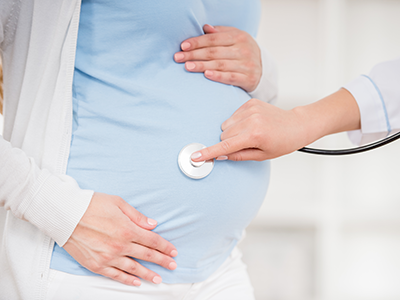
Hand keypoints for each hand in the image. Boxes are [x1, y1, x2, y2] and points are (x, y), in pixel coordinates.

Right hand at [63, 192, 177, 285]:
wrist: (65, 214)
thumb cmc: (90, 205)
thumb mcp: (118, 203)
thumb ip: (137, 216)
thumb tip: (152, 224)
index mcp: (128, 229)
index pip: (152, 240)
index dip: (165, 247)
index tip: (173, 252)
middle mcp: (120, 245)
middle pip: (147, 255)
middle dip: (162, 261)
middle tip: (172, 265)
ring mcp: (108, 257)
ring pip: (134, 268)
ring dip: (148, 274)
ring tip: (158, 279)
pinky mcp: (96, 264)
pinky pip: (115, 275)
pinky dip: (127, 279)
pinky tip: (136, 282)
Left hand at [174, 24, 261, 91]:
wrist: (263, 71)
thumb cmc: (243, 53)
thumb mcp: (235, 38)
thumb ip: (220, 33)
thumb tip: (205, 28)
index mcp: (239, 37)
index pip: (213, 39)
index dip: (197, 42)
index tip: (182, 46)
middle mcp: (244, 50)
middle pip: (214, 52)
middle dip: (194, 54)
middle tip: (178, 58)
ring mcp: (247, 65)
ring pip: (220, 64)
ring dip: (202, 65)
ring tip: (187, 66)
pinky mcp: (248, 79)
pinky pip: (230, 77)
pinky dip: (218, 76)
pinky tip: (206, 74)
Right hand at [190, 99, 306, 161]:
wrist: (296, 124)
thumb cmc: (282, 143)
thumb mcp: (262, 155)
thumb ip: (239, 156)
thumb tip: (220, 156)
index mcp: (255, 135)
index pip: (226, 146)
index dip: (209, 152)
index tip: (196, 156)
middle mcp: (251, 120)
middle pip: (224, 135)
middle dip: (229, 142)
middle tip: (246, 144)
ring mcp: (250, 109)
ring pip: (226, 126)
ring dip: (232, 132)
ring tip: (250, 133)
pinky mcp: (250, 102)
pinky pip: (232, 116)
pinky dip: (238, 123)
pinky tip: (251, 124)